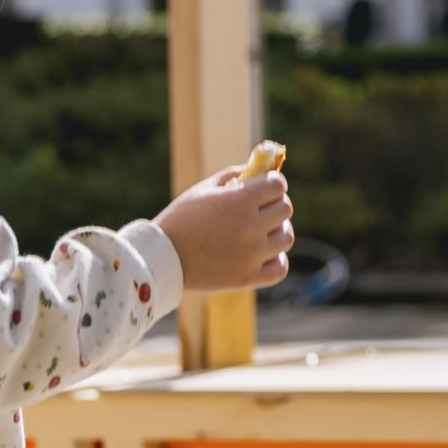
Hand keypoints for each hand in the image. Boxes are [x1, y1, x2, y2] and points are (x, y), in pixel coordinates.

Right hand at [156, 167, 293, 292]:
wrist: (161, 258)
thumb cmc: (181, 218)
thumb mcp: (204, 188)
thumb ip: (235, 175)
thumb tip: (262, 170)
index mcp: (239, 201)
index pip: (278, 185)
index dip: (273, 183)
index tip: (266, 187)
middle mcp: (249, 227)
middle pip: (285, 209)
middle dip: (275, 205)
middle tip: (261, 209)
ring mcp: (250, 254)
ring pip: (286, 237)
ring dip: (277, 231)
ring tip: (262, 232)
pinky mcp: (247, 277)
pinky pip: (280, 268)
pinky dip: (276, 260)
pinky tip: (264, 254)